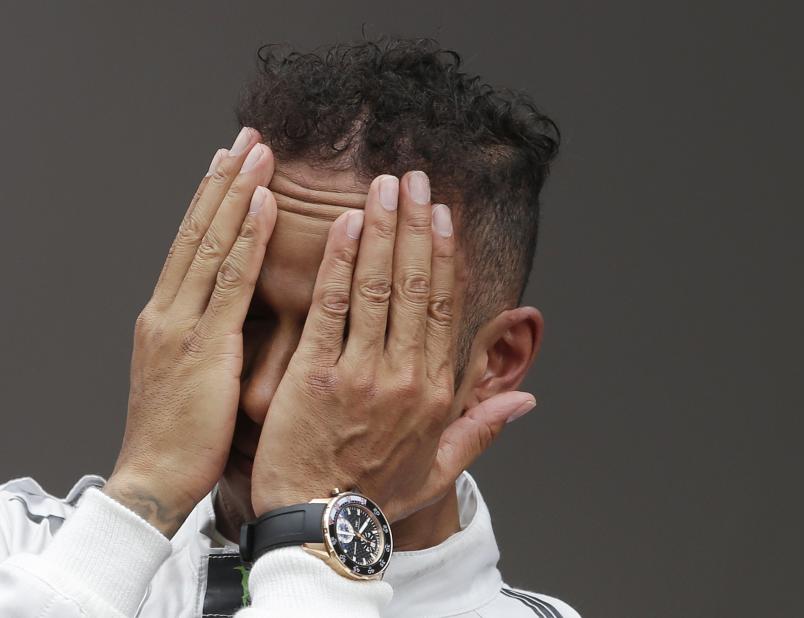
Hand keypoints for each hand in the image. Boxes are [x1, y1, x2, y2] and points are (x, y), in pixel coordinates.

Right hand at [104, 128, 277, 536]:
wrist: (154, 482)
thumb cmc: (184, 437)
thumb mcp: (194, 377)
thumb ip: (211, 338)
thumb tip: (237, 314)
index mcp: (166, 318)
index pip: (191, 244)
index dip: (212, 200)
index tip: (231, 162)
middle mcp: (167, 310)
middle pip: (197, 230)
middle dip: (223, 180)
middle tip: (247, 136)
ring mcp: (180, 324)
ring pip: (210, 243)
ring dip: (236, 192)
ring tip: (257, 151)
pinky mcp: (202, 345)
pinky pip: (230, 281)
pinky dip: (247, 238)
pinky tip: (264, 204)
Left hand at [250, 171, 535, 521]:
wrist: (319, 526)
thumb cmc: (374, 494)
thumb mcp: (441, 467)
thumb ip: (483, 427)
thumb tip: (527, 398)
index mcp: (435, 392)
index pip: (443, 308)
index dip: (442, 256)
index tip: (442, 216)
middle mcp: (405, 375)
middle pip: (414, 285)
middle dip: (414, 226)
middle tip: (413, 178)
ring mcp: (361, 372)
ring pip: (376, 286)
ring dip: (380, 229)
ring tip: (383, 184)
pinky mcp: (315, 374)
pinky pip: (330, 307)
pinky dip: (337, 262)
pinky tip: (342, 223)